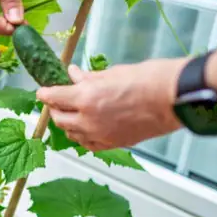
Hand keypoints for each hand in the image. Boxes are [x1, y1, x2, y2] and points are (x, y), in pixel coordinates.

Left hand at [36, 59, 187, 150]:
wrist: (174, 99)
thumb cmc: (148, 80)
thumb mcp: (113, 72)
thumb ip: (89, 77)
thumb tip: (74, 74)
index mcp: (86, 97)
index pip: (55, 97)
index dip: (46, 93)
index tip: (42, 91)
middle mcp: (88, 119)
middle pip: (59, 118)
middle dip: (54, 109)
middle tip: (56, 101)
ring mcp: (99, 134)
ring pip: (71, 133)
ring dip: (66, 123)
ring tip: (70, 114)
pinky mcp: (112, 144)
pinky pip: (87, 144)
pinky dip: (81, 136)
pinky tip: (84, 128)